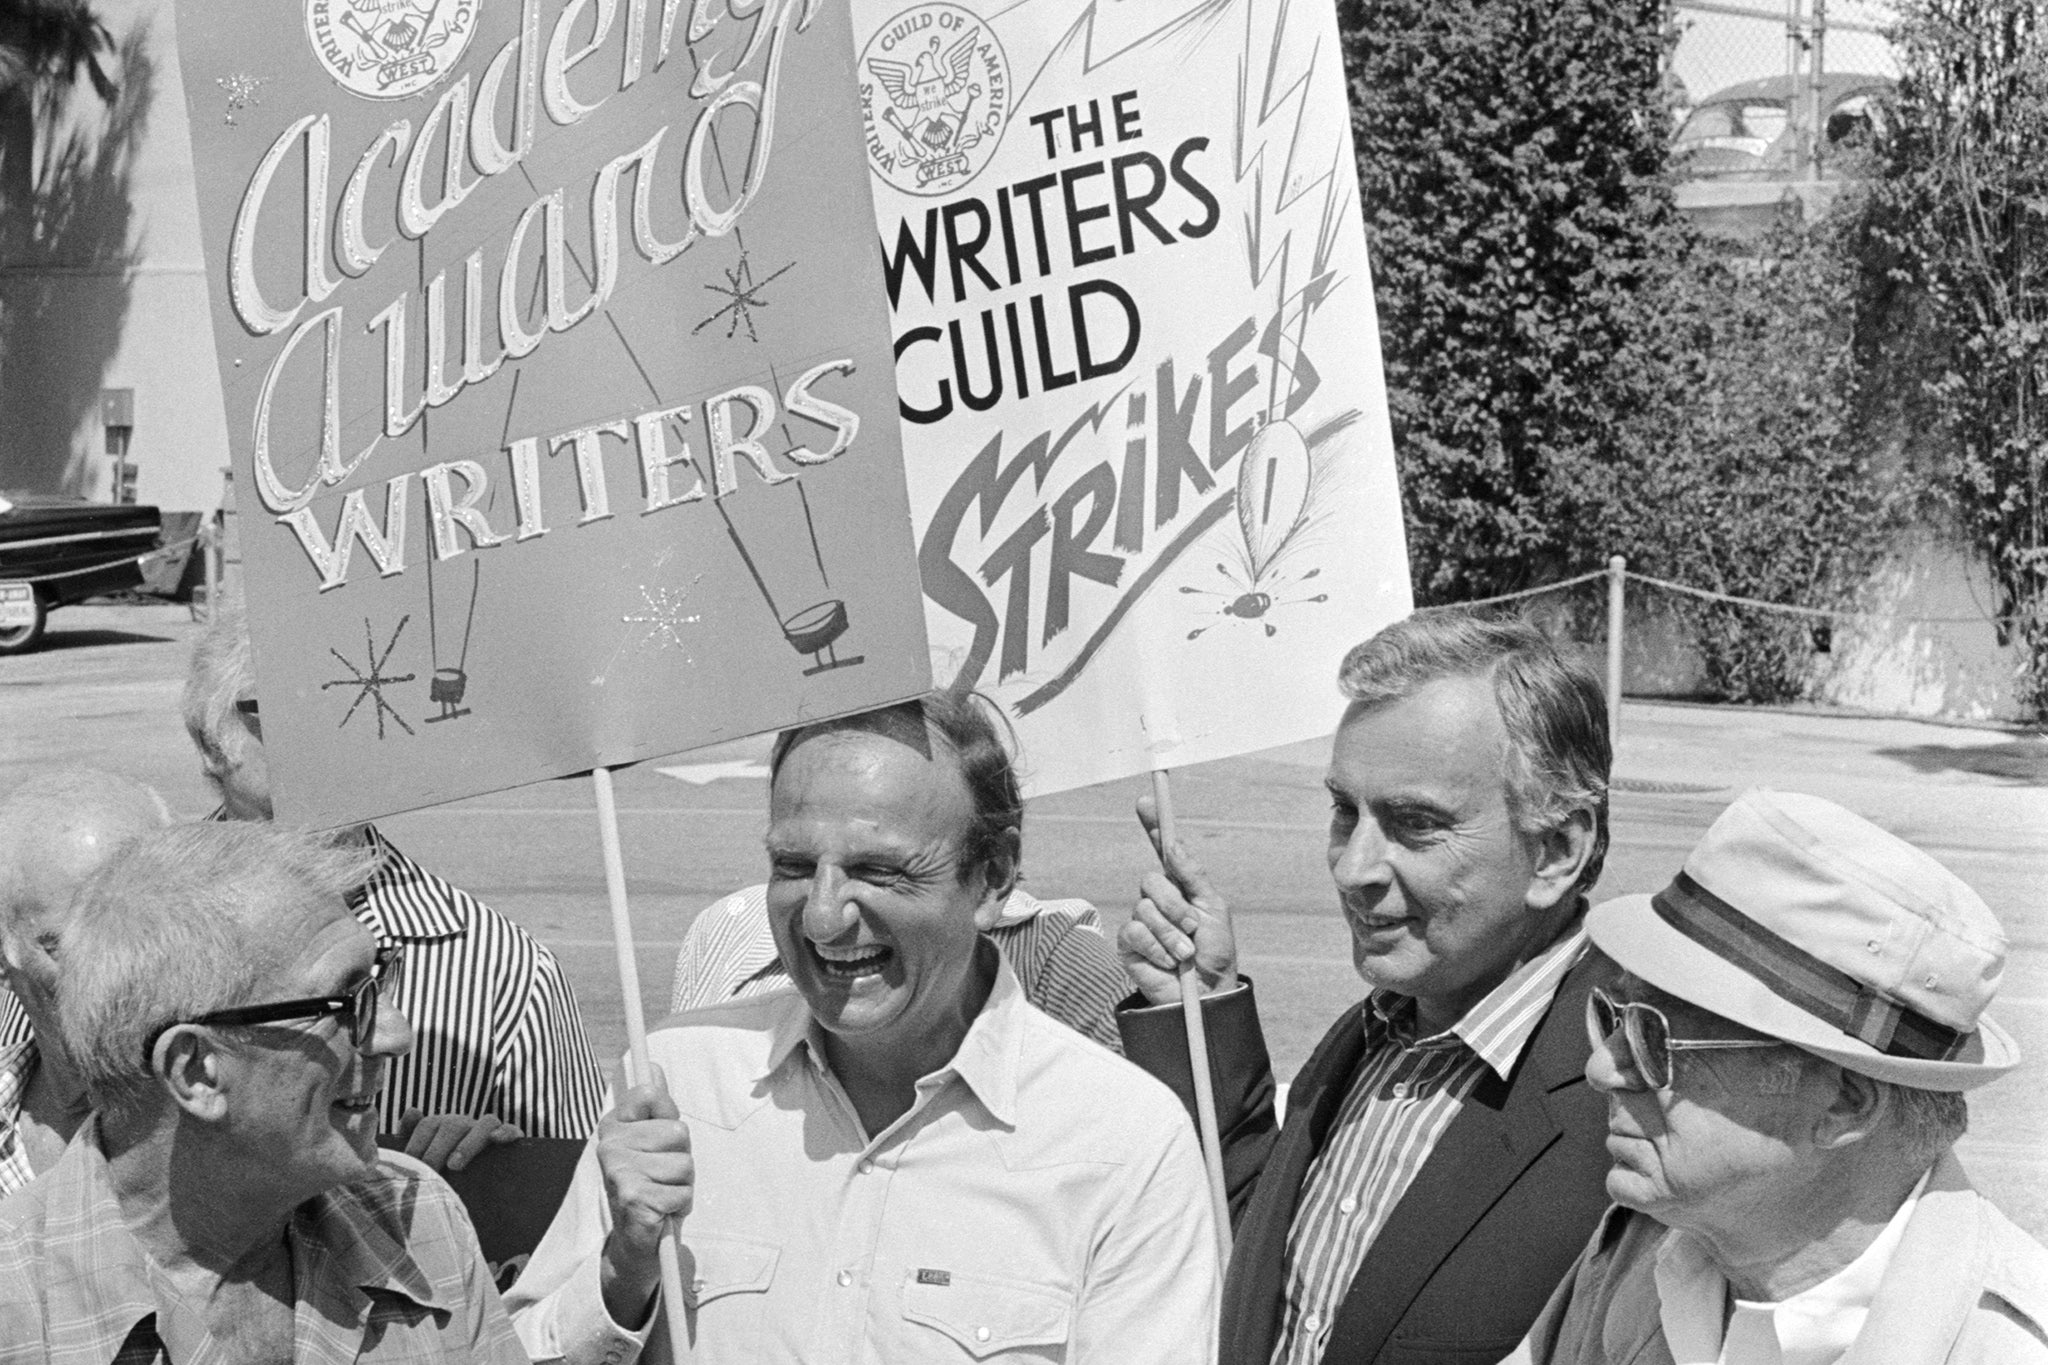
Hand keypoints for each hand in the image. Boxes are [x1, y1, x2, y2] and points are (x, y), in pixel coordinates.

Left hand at [397, 1108, 521, 1172]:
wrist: (482, 1189)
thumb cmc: (444, 1172)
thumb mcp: (427, 1157)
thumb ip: (413, 1136)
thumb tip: (412, 1110)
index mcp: (443, 1126)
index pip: (428, 1124)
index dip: (416, 1143)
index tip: (410, 1164)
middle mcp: (466, 1124)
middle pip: (452, 1125)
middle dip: (437, 1148)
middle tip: (428, 1169)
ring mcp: (489, 1130)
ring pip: (483, 1124)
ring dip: (468, 1144)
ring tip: (454, 1165)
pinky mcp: (510, 1139)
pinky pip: (510, 1129)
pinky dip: (505, 1132)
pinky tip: (496, 1140)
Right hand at [597, 1063, 693, 1328]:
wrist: (634, 1241)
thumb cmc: (650, 1184)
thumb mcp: (654, 1142)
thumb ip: (656, 1106)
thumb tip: (654, 1066)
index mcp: (613, 1125)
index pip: (651, 1095)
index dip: (667, 1117)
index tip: (659, 1138)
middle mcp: (610, 1145)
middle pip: (678, 1131)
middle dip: (682, 1157)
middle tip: (663, 1176)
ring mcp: (619, 1172)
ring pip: (684, 1164)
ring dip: (682, 1184)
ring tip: (662, 1194)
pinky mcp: (633, 1198)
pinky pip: (683, 1192)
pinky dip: (680, 1205)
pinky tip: (661, 1212)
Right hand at [1118, 792, 1239, 1007]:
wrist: (1206, 993)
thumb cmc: (1214, 953)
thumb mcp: (1214, 909)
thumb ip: (1193, 877)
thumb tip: (1174, 844)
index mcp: (1180, 886)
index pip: (1162, 850)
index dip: (1153, 825)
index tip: (1146, 802)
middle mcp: (1157, 899)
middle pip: (1151, 880)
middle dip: (1176, 906)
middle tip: (1192, 929)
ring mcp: (1141, 920)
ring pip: (1144, 908)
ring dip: (1171, 934)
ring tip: (1184, 954)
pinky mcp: (1129, 943)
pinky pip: (1135, 931)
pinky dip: (1157, 948)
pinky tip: (1167, 963)